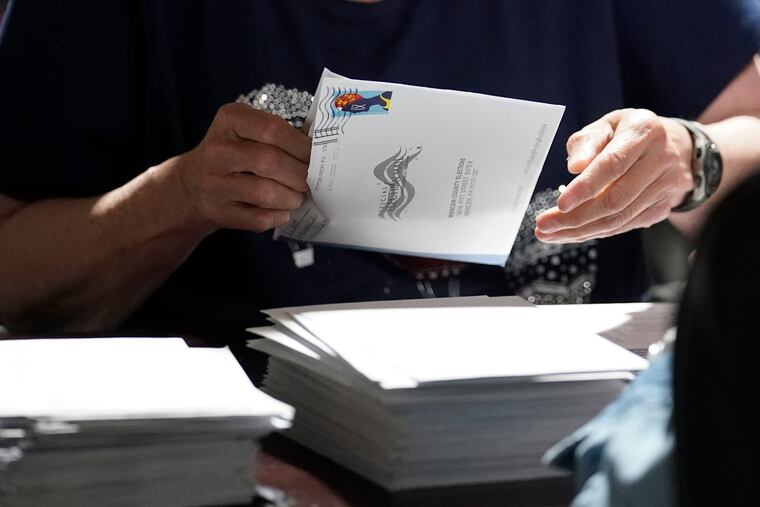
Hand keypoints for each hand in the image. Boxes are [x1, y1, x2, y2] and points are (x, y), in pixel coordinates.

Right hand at [175, 103, 309, 232]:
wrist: (191, 186)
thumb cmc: (234, 155)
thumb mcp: (248, 132)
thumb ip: (280, 136)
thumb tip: (321, 149)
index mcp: (229, 120)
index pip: (273, 129)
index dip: (301, 146)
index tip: (316, 156)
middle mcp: (217, 150)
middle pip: (271, 162)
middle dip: (300, 175)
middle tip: (311, 182)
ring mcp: (213, 183)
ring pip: (264, 193)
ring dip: (291, 198)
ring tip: (298, 197)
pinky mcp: (216, 212)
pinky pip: (257, 218)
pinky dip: (278, 217)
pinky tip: (282, 212)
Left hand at [535, 109, 692, 242]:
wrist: (673, 147)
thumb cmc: (627, 134)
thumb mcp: (605, 125)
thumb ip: (587, 143)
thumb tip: (575, 167)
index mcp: (644, 132)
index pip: (613, 165)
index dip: (585, 187)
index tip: (560, 204)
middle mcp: (660, 160)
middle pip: (616, 199)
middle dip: (575, 218)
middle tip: (544, 226)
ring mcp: (664, 188)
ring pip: (619, 219)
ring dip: (580, 231)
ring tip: (550, 233)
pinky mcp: (660, 209)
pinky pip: (623, 226)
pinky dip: (593, 232)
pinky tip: (570, 233)